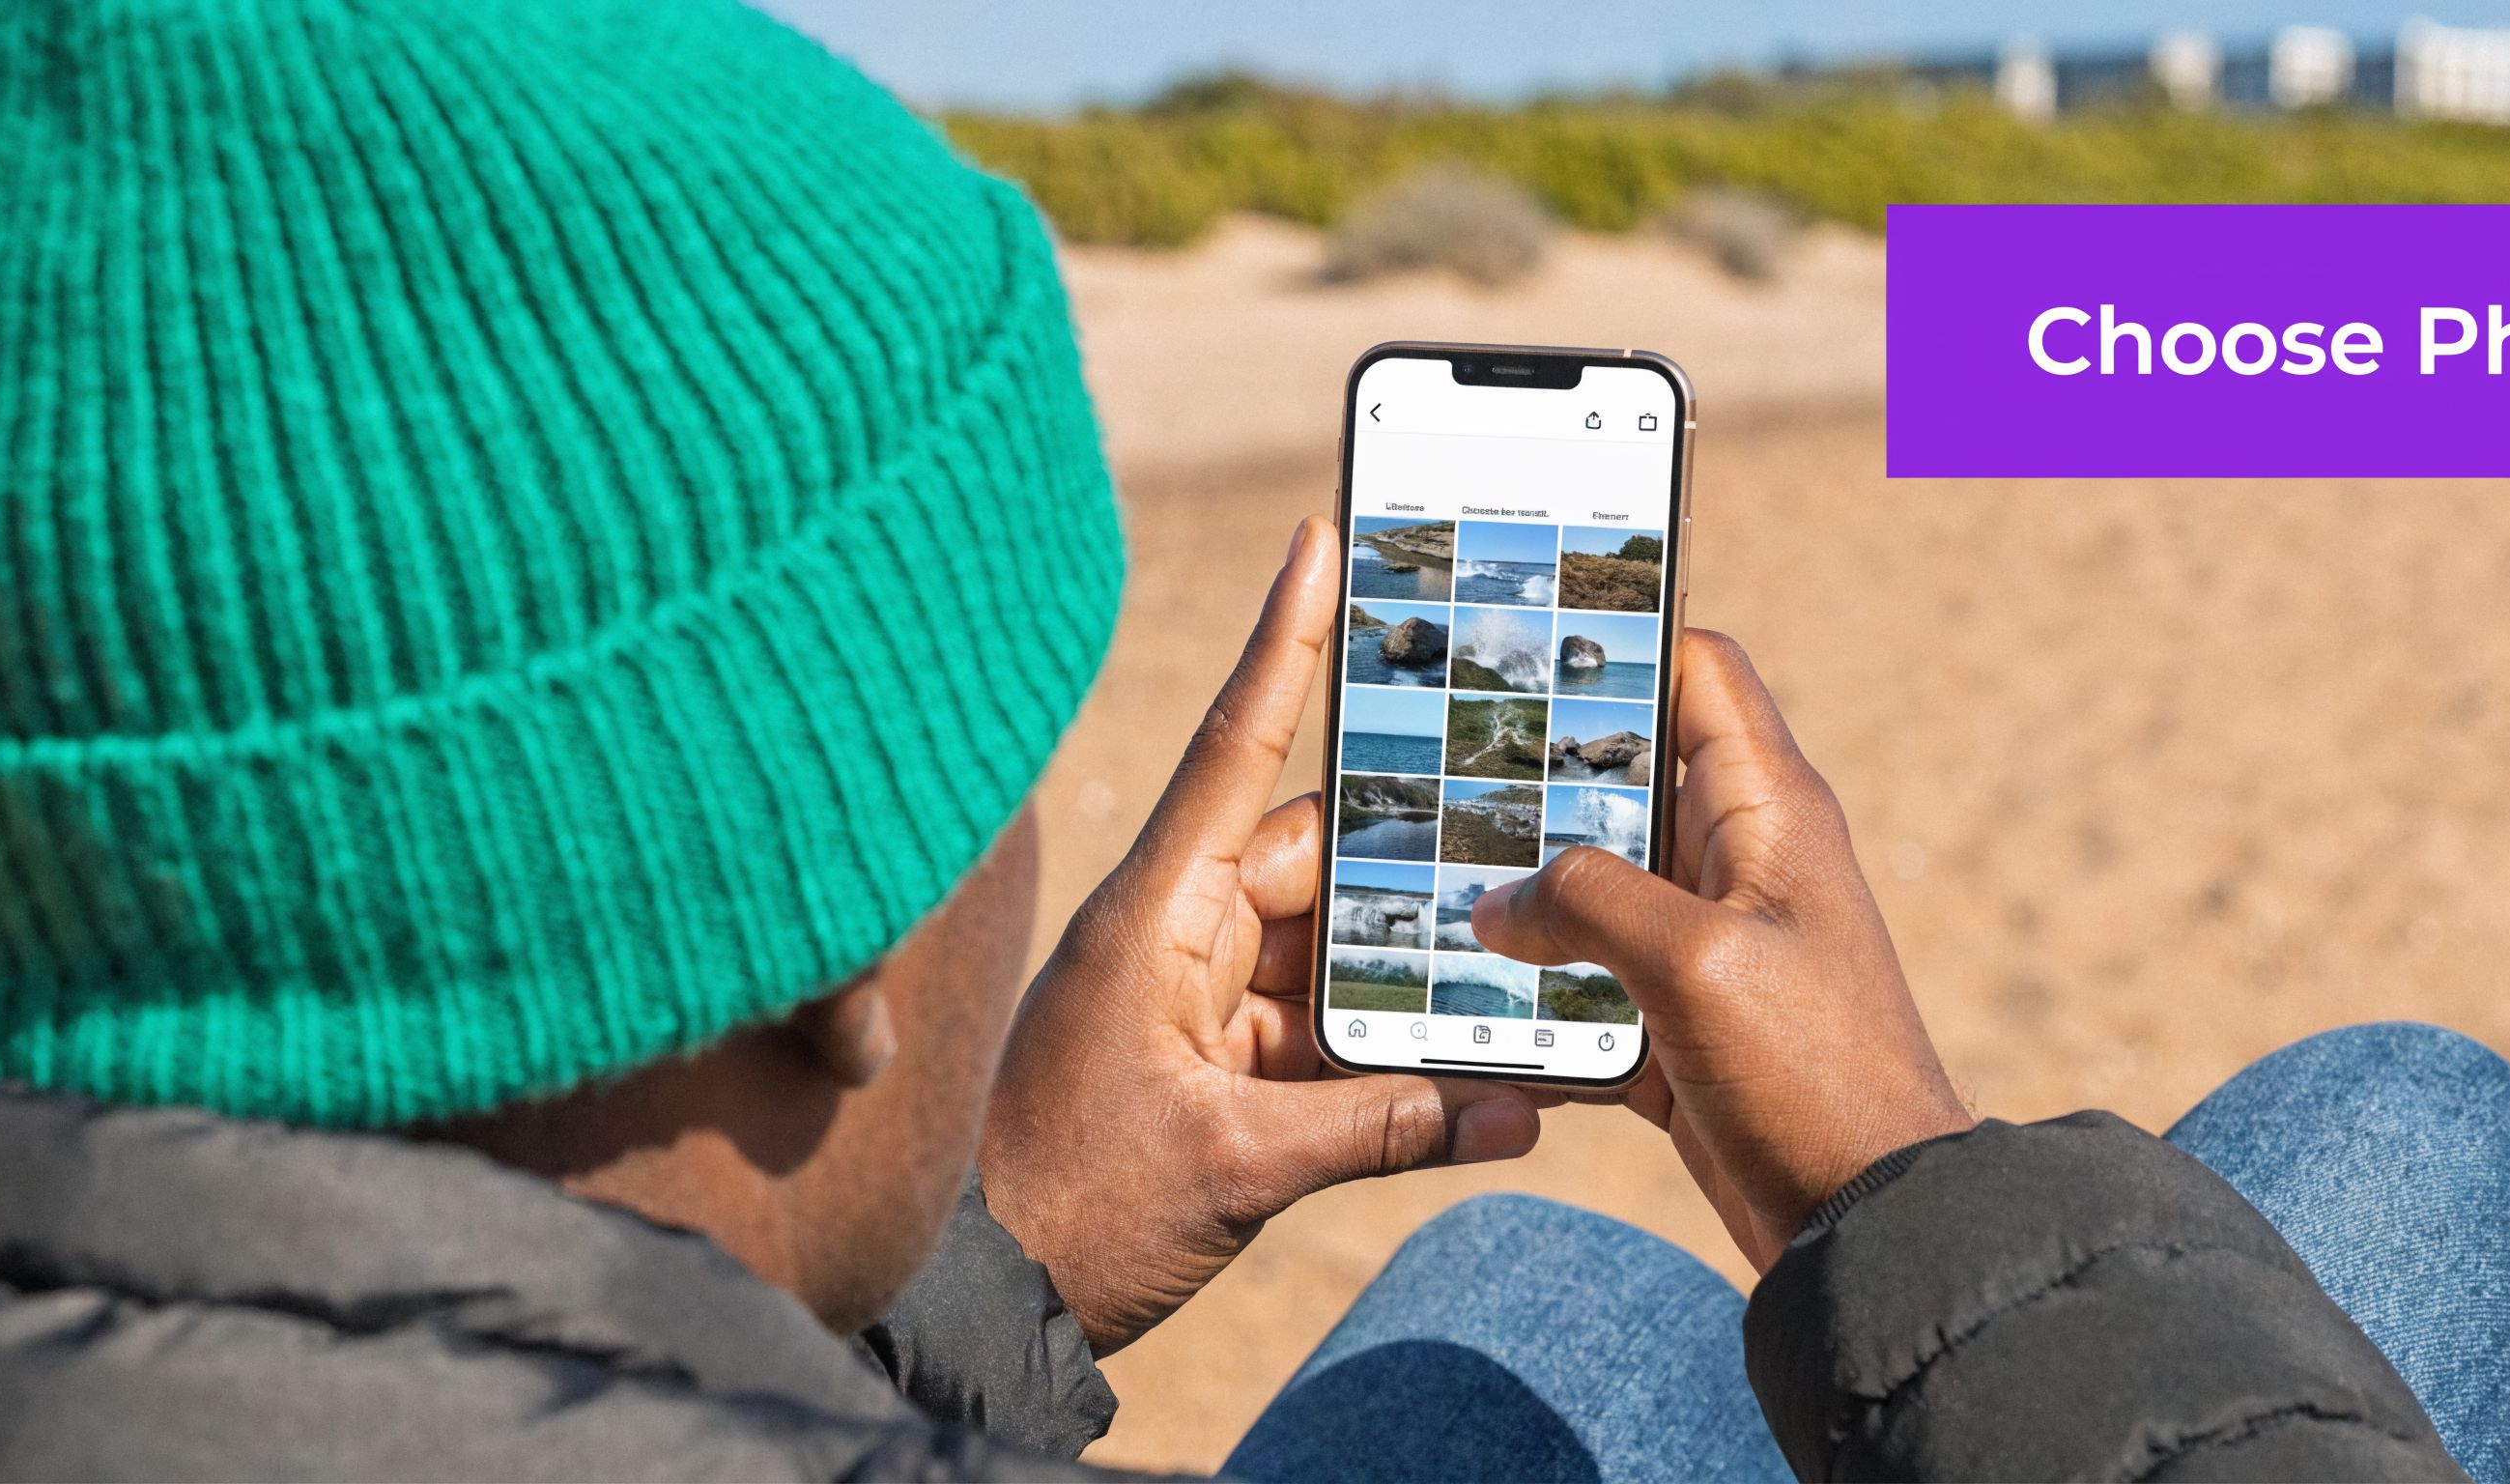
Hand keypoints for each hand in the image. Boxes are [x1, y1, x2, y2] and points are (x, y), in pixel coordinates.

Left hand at [979, 517, 1541, 1355]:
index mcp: (1156, 915)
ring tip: (1513, 969)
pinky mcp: (1209, 1058)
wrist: (991, 1308)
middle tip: (1518, 830)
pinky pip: (1315, 1024)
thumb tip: (1513, 1112)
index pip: (1234, 749)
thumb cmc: (1076, 1216)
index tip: (1321, 539)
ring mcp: (1191, 995)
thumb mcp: (1238, 1169)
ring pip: (1328, 946)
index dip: (1283, 643)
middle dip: (1413, 864)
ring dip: (1406, 971)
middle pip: (1317, 860)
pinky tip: (1470, 1072)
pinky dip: (1381, 1047)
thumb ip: (1383, 1129)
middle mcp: (1175, 932)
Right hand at [1471, 630, 1973, 1269]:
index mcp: (1767, 810)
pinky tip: (1455, 1001)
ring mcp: (1707, 945)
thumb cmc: (1817, 1078)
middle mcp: (1738, 861)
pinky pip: (1586, 984)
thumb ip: (1589, 902)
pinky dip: (1532, 993)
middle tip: (1423, 764)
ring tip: (1415, 880)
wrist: (1871, 1229)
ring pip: (1589, 884)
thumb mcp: (1698, 964)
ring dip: (1517, 893)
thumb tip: (1497, 902)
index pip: (1695, 671)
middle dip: (1528, 774)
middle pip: (1618, 774)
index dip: (1616, 638)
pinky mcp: (1679, 1026)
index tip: (1515, 630)